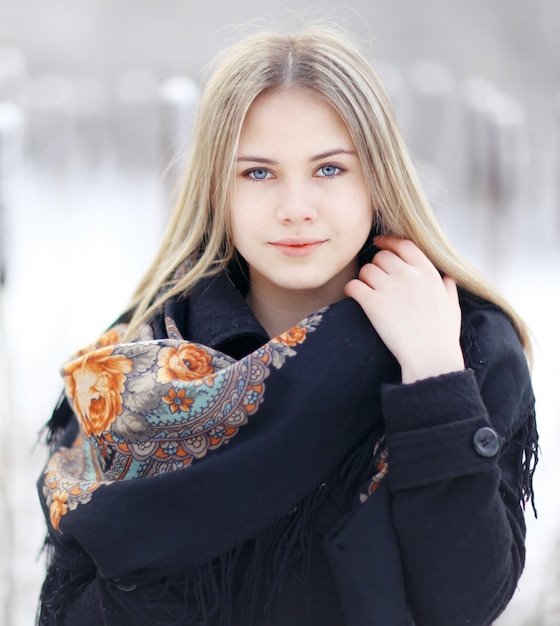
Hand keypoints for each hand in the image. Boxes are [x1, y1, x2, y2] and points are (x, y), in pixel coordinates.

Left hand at [345, 235, 463, 382]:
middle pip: (382, 256)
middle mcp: (408, 275)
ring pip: (366, 269)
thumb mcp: (452, 306)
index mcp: (428, 273)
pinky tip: (355, 296)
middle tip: (375, 279)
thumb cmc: (442, 335)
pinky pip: (354, 286)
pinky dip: (352, 290)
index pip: (404, 245)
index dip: (389, 242)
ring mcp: (390, 288)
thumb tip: (448, 277)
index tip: (380, 243)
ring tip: (367, 290)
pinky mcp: (373, 304)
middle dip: (376, 265)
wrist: (430, 357)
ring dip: (364, 278)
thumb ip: (448, 288)